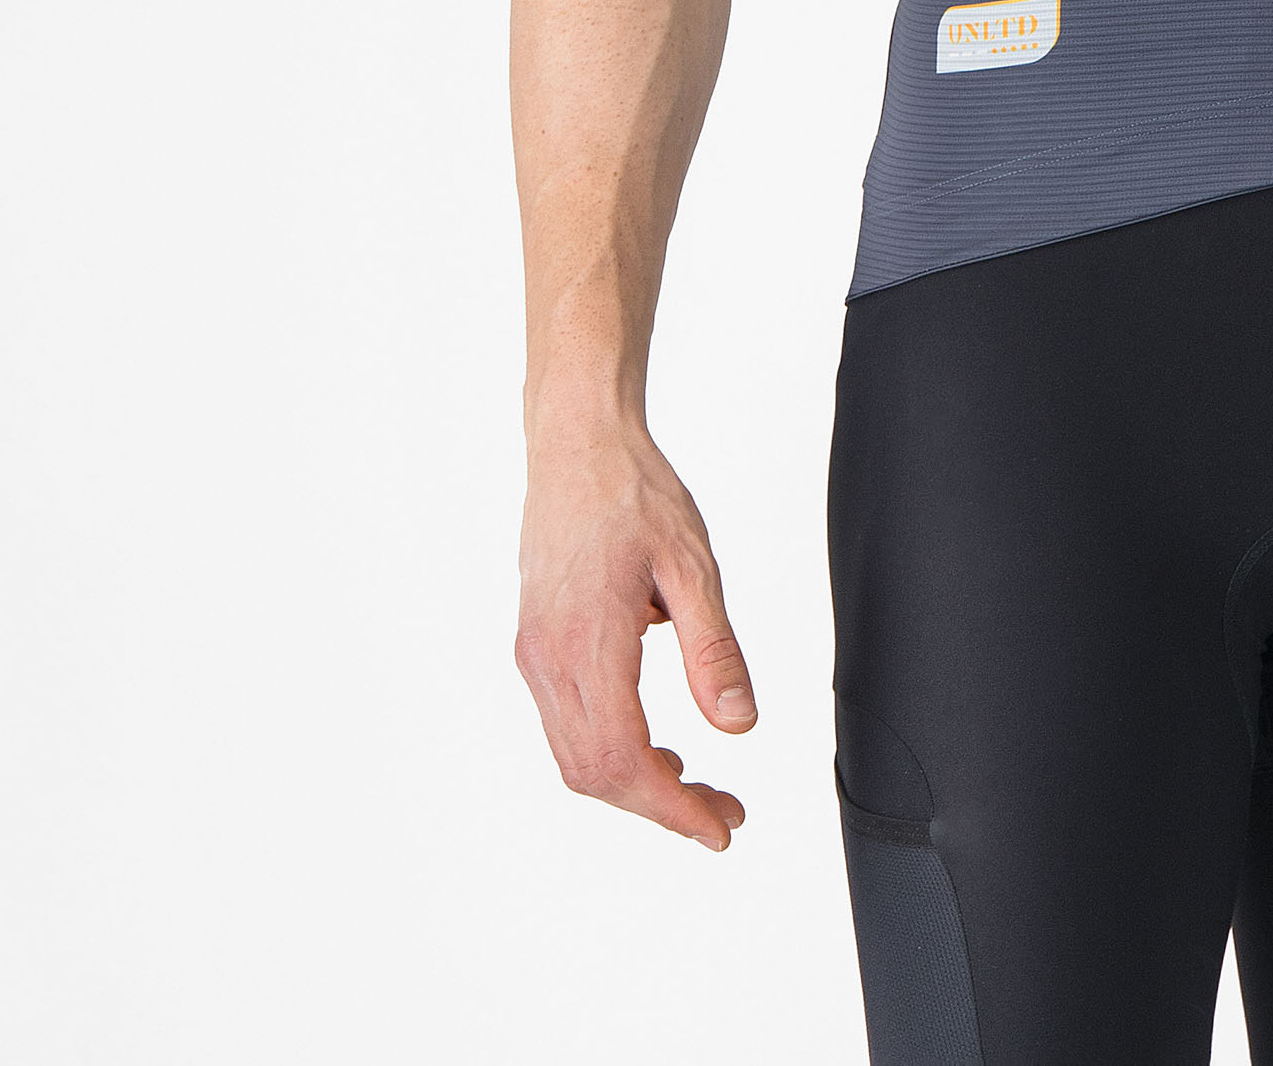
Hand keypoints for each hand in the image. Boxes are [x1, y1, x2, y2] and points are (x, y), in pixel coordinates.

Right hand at [514, 422, 753, 848]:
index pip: (624, 760)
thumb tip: (737, 727)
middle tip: (723, 812)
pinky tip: (656, 744)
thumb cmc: (635, 493)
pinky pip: (566, 724)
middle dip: (660, 806)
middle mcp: (548, 659)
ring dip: (634, 784)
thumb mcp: (693, 565)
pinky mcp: (534, 646)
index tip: (721, 828)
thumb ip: (713, 650)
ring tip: (696, 784)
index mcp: (588, 642)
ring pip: (575, 756)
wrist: (576, 444)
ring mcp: (534, 655)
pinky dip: (610, 752)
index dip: (672, 808)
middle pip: (594, 773)